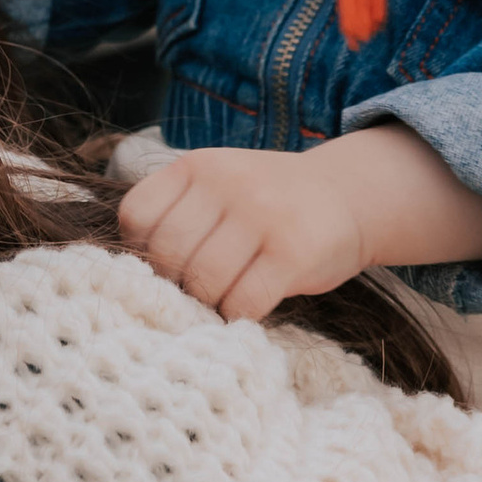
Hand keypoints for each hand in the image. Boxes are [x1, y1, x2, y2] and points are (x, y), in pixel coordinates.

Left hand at [118, 144, 368, 323]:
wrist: (347, 195)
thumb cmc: (268, 204)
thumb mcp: (219, 186)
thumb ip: (179, 215)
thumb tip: (133, 278)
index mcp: (198, 166)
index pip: (137, 216)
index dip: (141, 251)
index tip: (165, 264)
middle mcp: (226, 184)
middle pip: (167, 255)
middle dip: (176, 283)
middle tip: (197, 289)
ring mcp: (261, 215)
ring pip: (203, 283)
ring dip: (209, 303)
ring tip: (224, 297)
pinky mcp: (292, 253)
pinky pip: (243, 302)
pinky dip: (238, 315)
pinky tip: (249, 304)